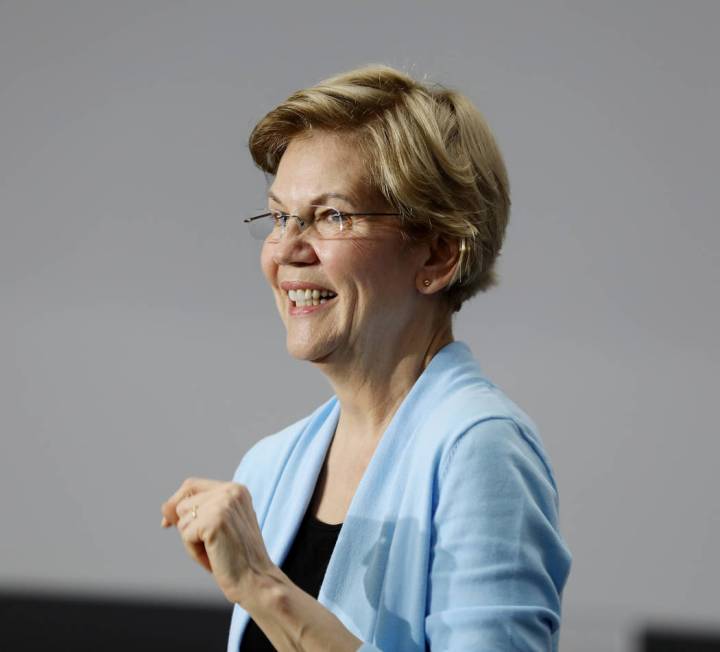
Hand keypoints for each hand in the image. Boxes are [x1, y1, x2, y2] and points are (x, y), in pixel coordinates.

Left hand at [160, 477, 276, 604]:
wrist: (256, 580)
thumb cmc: (237, 557)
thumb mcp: (218, 526)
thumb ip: (195, 511)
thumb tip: (164, 507)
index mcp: (236, 489)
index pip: (191, 486)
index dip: (176, 504)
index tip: (169, 524)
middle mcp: (231, 491)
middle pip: (183, 504)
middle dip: (187, 528)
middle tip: (210, 546)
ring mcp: (223, 504)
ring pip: (182, 520)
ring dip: (191, 542)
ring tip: (215, 552)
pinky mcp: (214, 521)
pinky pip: (185, 535)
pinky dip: (194, 552)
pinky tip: (213, 558)